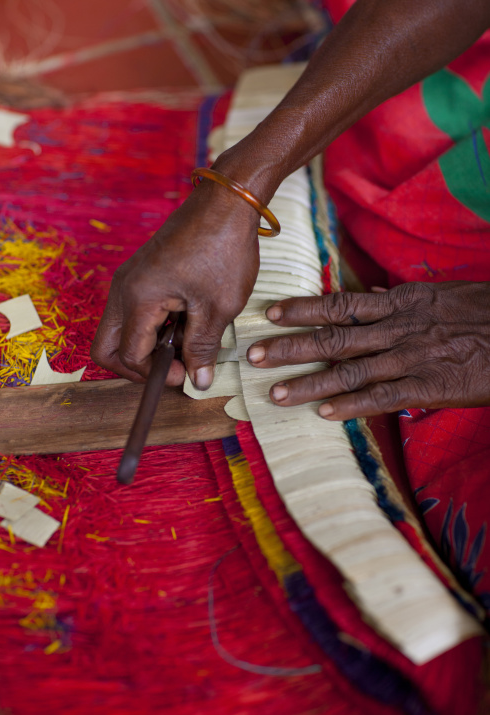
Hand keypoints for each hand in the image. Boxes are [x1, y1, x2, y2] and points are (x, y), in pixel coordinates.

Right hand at [91, 179, 259, 387]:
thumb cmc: (223, 248)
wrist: (227, 201)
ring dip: (149, 344)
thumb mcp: (218, 307)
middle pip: (107, 346)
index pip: (128, 355)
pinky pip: (136, 310)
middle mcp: (124, 288)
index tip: (185, 374)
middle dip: (136, 366)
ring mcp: (131, 278)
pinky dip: (155, 325)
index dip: (155, 374)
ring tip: (188, 337)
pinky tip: (188, 318)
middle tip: (173, 366)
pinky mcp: (142, 273)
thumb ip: (202, 348)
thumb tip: (198, 381)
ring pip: (122, 329)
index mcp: (138, 297)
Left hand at [246, 281, 489, 419]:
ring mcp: (411, 358)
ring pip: (349, 371)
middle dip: (290, 347)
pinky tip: (322, 415)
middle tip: (253, 356)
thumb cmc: (483, 313)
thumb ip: (399, 300)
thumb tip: (368, 298)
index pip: (340, 305)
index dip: (302, 310)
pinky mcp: (428, 387)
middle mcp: (397, 328)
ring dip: (308, 383)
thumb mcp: (440, 295)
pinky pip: (381, 398)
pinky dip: (350, 406)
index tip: (271, 314)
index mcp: (400, 303)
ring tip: (274, 393)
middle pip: (333, 337)